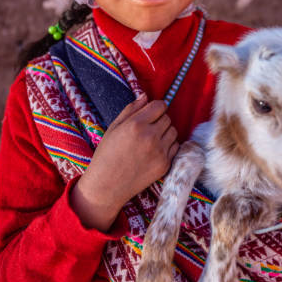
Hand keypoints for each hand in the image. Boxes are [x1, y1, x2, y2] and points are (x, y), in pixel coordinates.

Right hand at [71, 95, 178, 230]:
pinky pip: (175, 147)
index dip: (156, 108)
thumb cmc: (106, 155)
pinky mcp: (165, 165)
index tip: (150, 113)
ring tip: (150, 140)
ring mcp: (159, 152)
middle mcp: (150, 136)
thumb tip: (145, 96)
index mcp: (136, 124)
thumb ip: (131, 109)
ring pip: (173, 131)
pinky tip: (154, 151)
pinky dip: (168, 146)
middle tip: (147, 129)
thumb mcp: (113, 128)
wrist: (107, 186)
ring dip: (165, 132)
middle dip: (159, 120)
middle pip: (167, 118)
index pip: (160, 106)